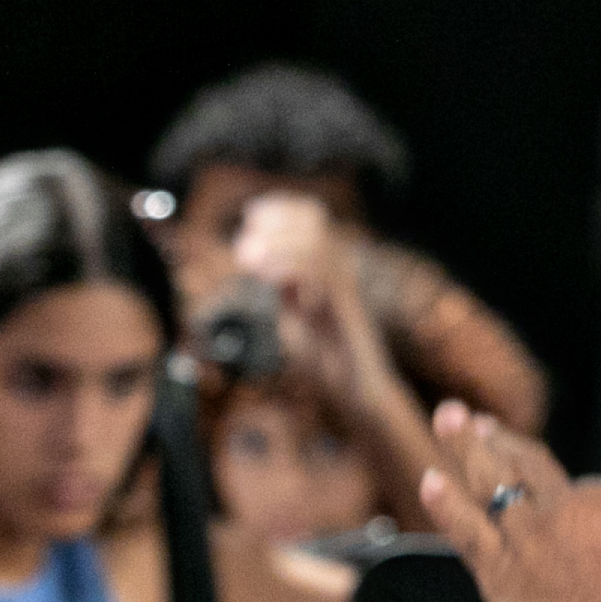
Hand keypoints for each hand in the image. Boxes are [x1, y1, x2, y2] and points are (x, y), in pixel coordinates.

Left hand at [230, 191, 395, 407]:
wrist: (356, 393)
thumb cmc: (329, 361)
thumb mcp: (296, 319)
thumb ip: (285, 293)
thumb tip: (262, 268)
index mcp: (327, 269)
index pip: (311, 218)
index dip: (283, 209)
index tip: (252, 214)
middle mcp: (339, 270)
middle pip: (315, 221)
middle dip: (275, 222)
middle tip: (245, 240)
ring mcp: (345, 286)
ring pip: (317, 243)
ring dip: (277, 244)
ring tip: (247, 257)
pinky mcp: (347, 307)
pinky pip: (321, 274)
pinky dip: (289, 268)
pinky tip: (266, 277)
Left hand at [418, 401, 600, 601]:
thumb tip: (585, 545)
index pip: (582, 481)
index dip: (567, 494)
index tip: (560, 502)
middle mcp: (570, 507)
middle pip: (529, 463)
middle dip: (499, 438)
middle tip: (476, 420)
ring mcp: (530, 535)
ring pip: (492, 480)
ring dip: (467, 445)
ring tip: (449, 417)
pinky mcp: (499, 568)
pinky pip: (465, 527)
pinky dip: (445, 503)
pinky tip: (430, 480)